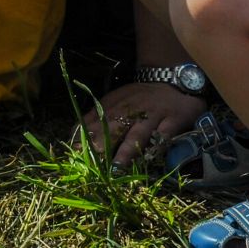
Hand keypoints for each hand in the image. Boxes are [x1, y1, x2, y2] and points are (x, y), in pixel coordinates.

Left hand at [85, 81, 204, 167]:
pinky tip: (149, 159)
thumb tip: (74, 134)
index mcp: (114, 104)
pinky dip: (157, 145)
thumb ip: (97, 116)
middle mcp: (131, 109)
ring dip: (126, 150)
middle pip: (114, 128)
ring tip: (117, 167)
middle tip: (91, 164)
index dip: (85, 137)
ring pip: (138, 133)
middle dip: (102, 145)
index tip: (74, 153)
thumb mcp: (116, 101)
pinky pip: (165, 134)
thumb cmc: (139, 97)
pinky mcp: (173, 120)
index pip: (96, 121)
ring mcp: (153, 114)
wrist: (172, 80)